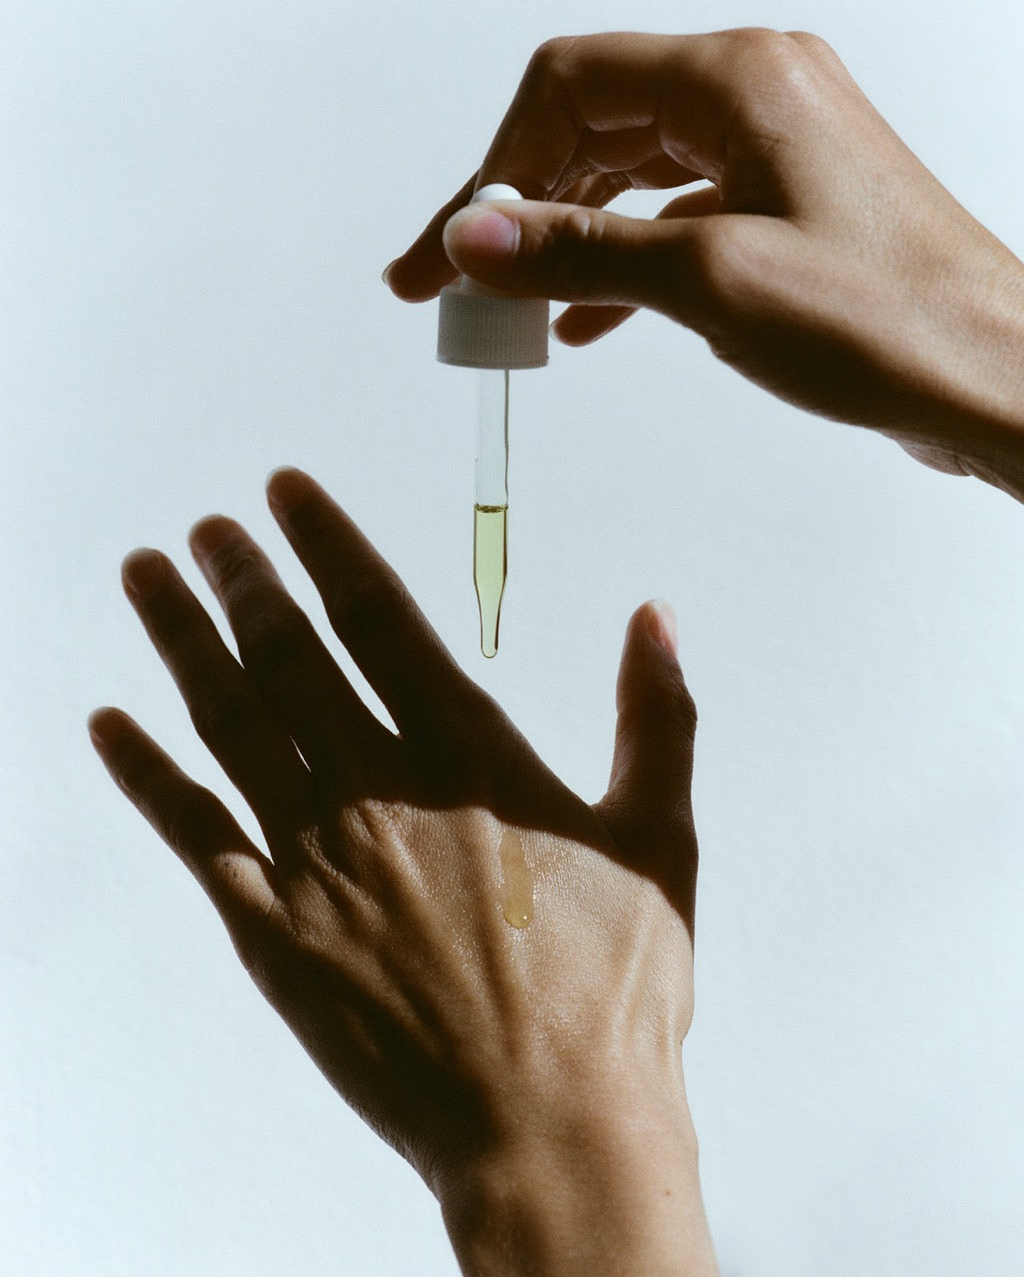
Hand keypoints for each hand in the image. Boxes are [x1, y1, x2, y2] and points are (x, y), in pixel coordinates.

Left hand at [89, 468, 716, 1275]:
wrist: (550, 1128)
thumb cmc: (615, 994)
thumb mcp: (661, 840)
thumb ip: (656, 718)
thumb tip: (656, 616)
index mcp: (470, 758)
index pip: (379, 617)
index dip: (327, 545)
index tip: (284, 493)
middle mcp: (380, 790)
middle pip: (291, 654)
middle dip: (245, 578)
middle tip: (209, 527)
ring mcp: (315, 859)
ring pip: (231, 721)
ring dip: (184, 641)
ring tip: (147, 577)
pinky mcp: (270, 932)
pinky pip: (192, 833)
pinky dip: (144, 774)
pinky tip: (109, 724)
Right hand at [387, 31, 1023, 499]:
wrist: (990, 376)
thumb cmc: (887, 319)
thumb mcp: (708, 280)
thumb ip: (578, 252)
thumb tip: (471, 237)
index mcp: (737, 79)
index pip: (567, 88)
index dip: (490, 171)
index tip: (443, 253)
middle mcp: (753, 98)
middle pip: (591, 126)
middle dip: (513, 205)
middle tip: (450, 284)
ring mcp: (771, 155)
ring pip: (629, 176)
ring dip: (561, 238)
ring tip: (505, 310)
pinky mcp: (783, 212)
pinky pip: (673, 218)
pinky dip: (618, 263)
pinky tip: (583, 321)